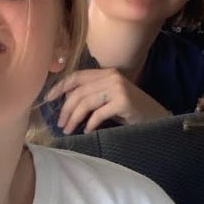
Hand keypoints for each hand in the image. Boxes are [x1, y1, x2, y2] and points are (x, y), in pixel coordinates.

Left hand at [45, 68, 168, 133]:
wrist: (155, 117)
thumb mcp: (108, 97)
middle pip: (78, 92)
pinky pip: (98, 114)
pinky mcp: (123, 101)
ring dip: (74, 119)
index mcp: (106, 72)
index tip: (48, 99)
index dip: (60, 87)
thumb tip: (65, 102)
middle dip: (65, 109)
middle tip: (60, 125)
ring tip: (69, 130)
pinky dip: (90, 124)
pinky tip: (87, 132)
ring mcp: (118, 88)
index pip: (77, 76)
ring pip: (86, 102)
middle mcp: (111, 76)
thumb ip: (92, 94)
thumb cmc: (129, 109)